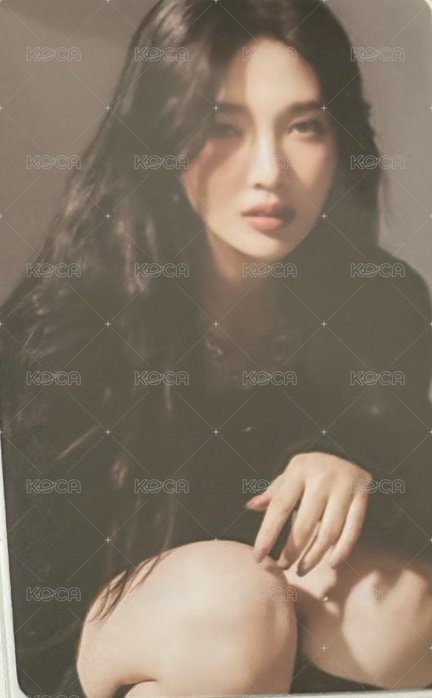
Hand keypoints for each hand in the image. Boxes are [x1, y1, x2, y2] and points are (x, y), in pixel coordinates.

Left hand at [245, 451, 371, 574]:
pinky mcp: (363, 495)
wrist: (352, 454)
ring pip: (329, 531)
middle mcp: (323, 476)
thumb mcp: (291, 475)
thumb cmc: (313, 471)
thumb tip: (251, 506)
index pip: (280, 506)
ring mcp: (345, 485)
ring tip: (302, 569)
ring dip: (315, 556)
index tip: (258, 557)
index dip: (267, 534)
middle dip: (292, 550)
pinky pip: (353, 529)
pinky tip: (332, 563)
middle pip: (305, 523)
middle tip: (283, 566)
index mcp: (299, 469)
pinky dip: (343, 549)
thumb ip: (273, 493)